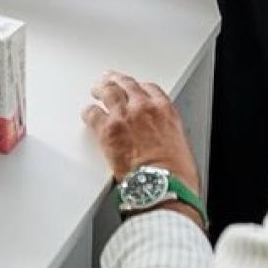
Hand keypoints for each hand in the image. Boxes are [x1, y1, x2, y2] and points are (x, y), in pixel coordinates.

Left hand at [82, 72, 200, 193]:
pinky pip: (92, 113)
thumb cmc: (175, 174)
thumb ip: (166, 133)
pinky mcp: (107, 129)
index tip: (134, 89)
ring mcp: (124, 115)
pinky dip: (89, 113)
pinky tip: (87, 114)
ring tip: (96, 90)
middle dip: (116, 81)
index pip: (149, 88)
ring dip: (101, 89)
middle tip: (109, 80)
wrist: (161, 186)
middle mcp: (144, 107)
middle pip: (126, 84)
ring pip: (108, 91)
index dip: (138, 87)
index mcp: (165, 110)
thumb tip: (160, 140)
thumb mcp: (180, 144)